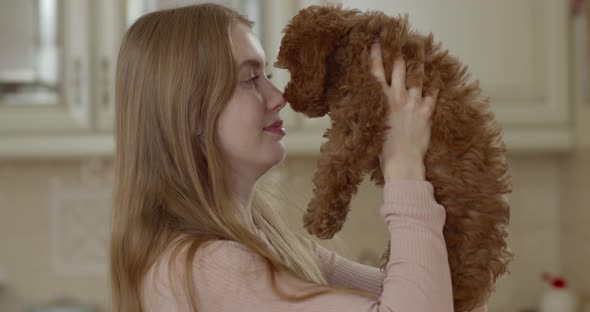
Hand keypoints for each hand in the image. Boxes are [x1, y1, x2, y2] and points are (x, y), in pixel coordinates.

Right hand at [369, 41, 438, 180]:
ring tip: (420, 56)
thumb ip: (373, 110)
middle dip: (397, 56)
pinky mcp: (426, 113)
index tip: (376, 43)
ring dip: (418, 67)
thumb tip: (371, 102)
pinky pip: (432, 96)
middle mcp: (398, 98)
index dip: (376, 56)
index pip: (376, 73)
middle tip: (399, 44)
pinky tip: (436, 81)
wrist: (402, 161)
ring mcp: (414, 104)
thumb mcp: (371, 125)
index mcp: (381, 101)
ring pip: (417, 80)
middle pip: (398, 71)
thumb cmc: (382, 149)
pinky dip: (434, 88)